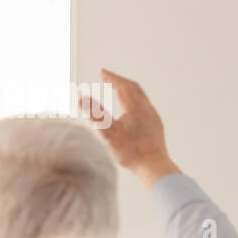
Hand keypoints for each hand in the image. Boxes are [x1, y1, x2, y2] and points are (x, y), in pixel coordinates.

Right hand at [81, 69, 180, 188]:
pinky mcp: (156, 125)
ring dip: (128, 89)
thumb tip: (81, 98)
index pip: (122, 85)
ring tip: (118, 89)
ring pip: (141, 96)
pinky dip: (135, 100)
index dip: (111, 77)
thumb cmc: (130, 152)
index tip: (101, 71)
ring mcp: (153, 117)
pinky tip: (131, 109)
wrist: (153, 166)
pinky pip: (145, 106)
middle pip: (134, 88)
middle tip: (108, 77)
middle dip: (119, 80)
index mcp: (135, 107)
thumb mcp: (107, 133)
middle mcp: (146, 108)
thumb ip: (94, 114)